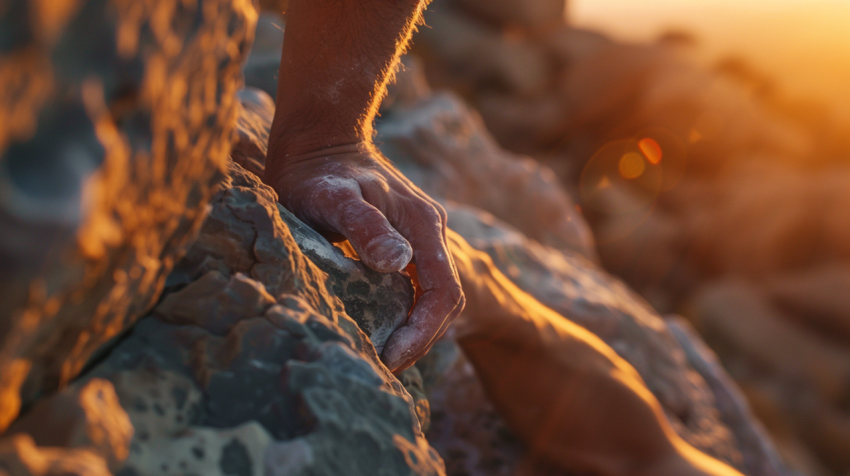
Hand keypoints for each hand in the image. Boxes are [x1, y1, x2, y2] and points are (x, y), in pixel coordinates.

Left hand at [264, 142, 464, 371]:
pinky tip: (382, 327)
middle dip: (420, 337)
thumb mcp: (336, 198)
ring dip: (415, 328)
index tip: (391, 357)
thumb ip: (367, 227)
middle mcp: (428, 232)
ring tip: (386, 355)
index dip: (422, 330)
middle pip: (443, 298)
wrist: (319, 139)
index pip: (441, 291)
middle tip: (386, 366)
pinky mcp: (404, 238)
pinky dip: (404, 311)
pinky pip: (416, 283)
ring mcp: (418, 235)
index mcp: (422, 225)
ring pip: (432, 293)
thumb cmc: (320, 171)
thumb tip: (397, 264)